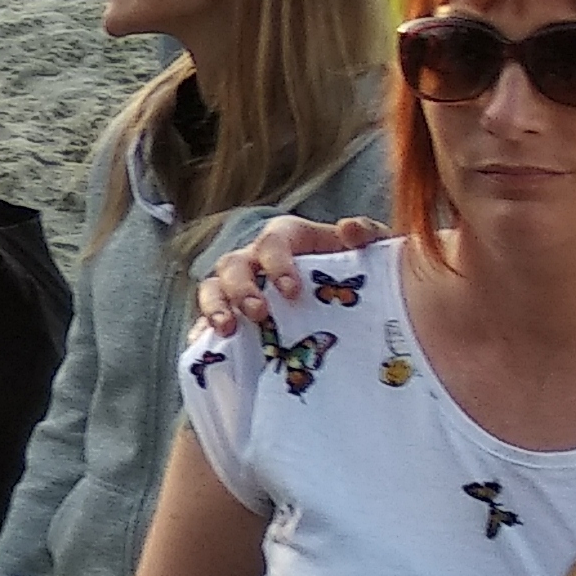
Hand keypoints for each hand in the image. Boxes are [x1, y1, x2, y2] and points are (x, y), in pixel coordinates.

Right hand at [195, 213, 389, 333]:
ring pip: (213, 288)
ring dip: (215, 307)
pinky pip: (207, 322)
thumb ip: (368, 234)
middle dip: (240, 288)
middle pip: (234, 264)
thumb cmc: (359, 273)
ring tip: (226, 330)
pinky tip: (204, 346)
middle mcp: (256, 260)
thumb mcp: (373, 251)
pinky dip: (202, 332)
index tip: (292, 291)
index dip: (277, 263)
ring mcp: (240, 289)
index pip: (272, 242)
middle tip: (258, 313)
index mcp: (286, 239)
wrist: (355, 306)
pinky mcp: (233, 317)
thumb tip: (349, 229)